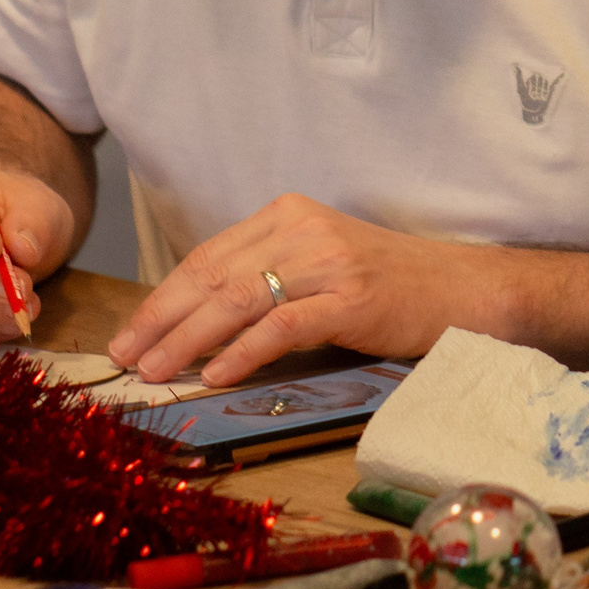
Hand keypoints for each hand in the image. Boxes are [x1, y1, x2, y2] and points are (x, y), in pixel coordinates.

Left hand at [107, 193, 488, 385]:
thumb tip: (195, 322)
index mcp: (288, 214)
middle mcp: (303, 228)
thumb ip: (266, 277)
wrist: (462, 289)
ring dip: (190, 341)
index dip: (163, 298)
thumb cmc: (388, 285)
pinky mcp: (352, 298)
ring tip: (158, 372)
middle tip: (127, 359)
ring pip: (239, 300)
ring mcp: (329, 261)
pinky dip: (243, 352)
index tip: (130, 334)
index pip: (208, 256)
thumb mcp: (319, 264)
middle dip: (163, 321)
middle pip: (214, 276)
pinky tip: (217, 374)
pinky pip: (283, 325)